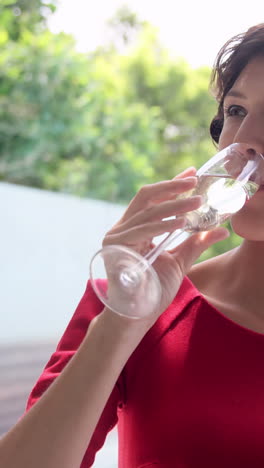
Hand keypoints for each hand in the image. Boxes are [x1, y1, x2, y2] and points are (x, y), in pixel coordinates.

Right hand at [103, 167, 228, 318]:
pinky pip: (142, 229)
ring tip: (197, 202)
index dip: (172, 185)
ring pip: (147, 211)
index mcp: (135, 228)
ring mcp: (117, 236)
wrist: (138, 313)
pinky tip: (181, 221)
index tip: (191, 173)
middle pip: (146, 197)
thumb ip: (195, 243)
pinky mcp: (115, 246)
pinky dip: (162, 225)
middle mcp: (123, 228)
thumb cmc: (155, 288)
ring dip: (174, 205)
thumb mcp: (179, 261)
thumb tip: (220, 230)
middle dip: (172, 186)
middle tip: (194, 179)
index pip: (153, 199)